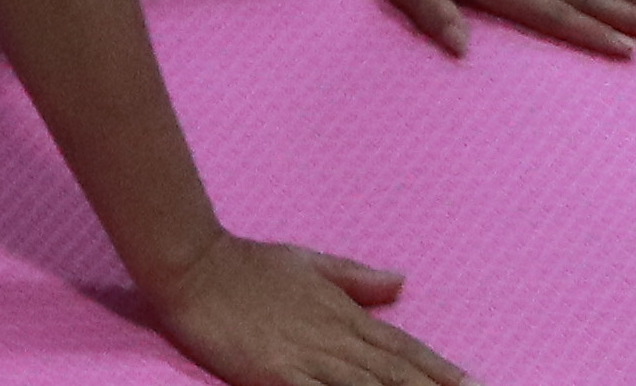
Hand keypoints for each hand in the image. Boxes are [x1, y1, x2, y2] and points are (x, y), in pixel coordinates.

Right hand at [137, 234, 466, 385]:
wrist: (194, 265)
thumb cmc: (247, 263)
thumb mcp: (308, 262)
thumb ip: (355, 278)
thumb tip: (400, 281)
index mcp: (344, 313)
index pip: (404, 349)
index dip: (441, 371)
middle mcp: (335, 338)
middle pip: (398, 375)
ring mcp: (309, 358)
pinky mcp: (279, 375)